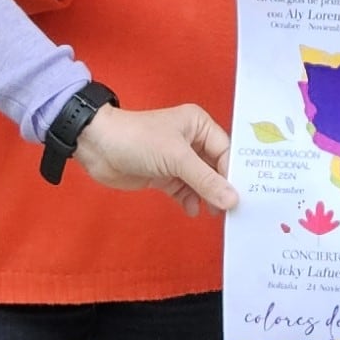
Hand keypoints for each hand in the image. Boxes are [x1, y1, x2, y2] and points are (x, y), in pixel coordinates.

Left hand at [72, 102, 238, 214]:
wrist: (96, 147)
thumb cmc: (137, 139)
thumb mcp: (176, 158)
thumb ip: (205, 181)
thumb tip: (232, 200)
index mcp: (198, 125)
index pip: (226, 151)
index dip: (234, 174)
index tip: (243, 196)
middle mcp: (191, 140)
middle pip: (216, 168)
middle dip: (222, 188)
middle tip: (233, 210)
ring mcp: (177, 159)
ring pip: (201, 182)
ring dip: (207, 197)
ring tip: (215, 214)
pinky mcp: (164, 175)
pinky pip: (185, 190)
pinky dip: (190, 200)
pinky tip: (192, 211)